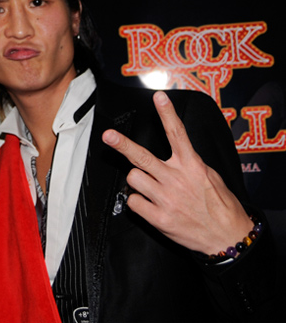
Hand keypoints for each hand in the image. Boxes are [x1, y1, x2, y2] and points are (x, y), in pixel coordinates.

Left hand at [102, 90, 252, 254]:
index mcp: (192, 165)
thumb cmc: (220, 206)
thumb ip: (189, 163)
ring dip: (137, 181)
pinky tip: (150, 205)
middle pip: (142, 156)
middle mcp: (176, 179)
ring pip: (134, 178)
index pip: (177, 134)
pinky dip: (138, 202)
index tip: (159, 97)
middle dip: (122, 144)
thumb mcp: (210, 177)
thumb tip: (174, 155)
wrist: (227, 238)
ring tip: (151, 188)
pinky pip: (133, 202)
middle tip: (108, 136)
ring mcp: (166, 198)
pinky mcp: (159, 218)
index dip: (167, 114)